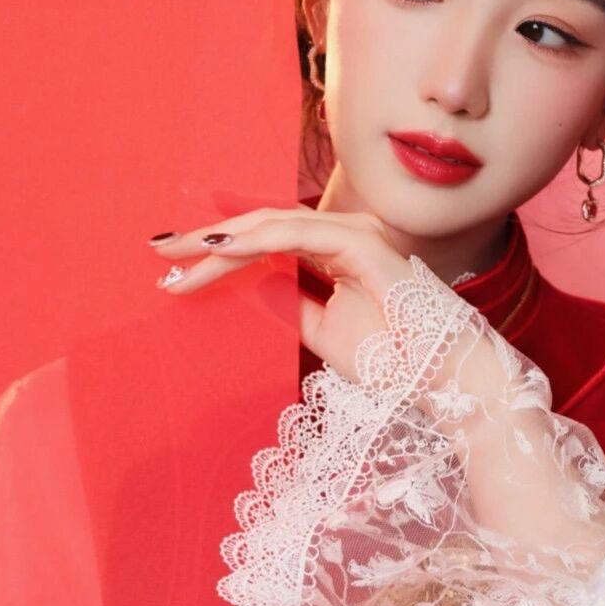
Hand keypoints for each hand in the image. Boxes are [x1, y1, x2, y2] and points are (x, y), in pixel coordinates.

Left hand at [151, 205, 421, 385]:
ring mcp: (354, 233)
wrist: (443, 378)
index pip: (270, 243)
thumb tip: (252, 288)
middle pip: (263, 229)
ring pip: (273, 226)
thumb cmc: (396, 362)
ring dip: (222, 242)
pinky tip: (219, 251)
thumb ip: (291, 306)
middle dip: (209, 241)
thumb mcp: (325, 333)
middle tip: (161, 252)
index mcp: (339, 251)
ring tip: (179, 256)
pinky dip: (255, 241)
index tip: (177, 269)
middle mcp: (344, 234)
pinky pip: (296, 235)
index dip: (222, 253)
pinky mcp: (360, 242)